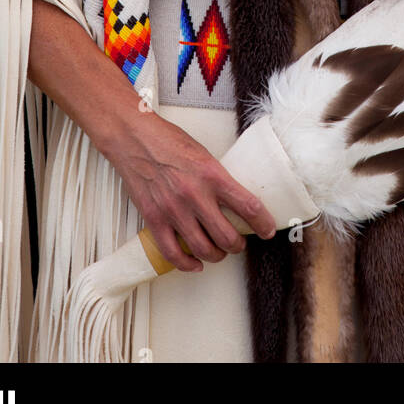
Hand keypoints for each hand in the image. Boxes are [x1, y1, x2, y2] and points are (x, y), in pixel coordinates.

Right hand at [106, 109, 277, 274]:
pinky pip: (173, 254)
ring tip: (219, 252)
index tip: (268, 230)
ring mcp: (173, 210)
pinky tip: (195, 263)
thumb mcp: (204, 154)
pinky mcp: (154, 220)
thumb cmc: (169, 142)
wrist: (134, 139)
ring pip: (203, 249)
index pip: (248, 206)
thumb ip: (218, 179)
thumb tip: (235, 201)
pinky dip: (188, 264)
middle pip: (227, 236)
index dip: (263, 224)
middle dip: (238, 245)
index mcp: (212, 174)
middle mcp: (195, 194)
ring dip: (216, 256)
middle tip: (240, 242)